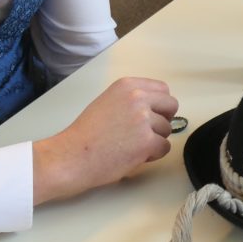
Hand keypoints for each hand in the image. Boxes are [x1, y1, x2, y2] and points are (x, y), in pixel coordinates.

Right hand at [32, 77, 177, 205]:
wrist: (71, 156)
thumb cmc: (86, 134)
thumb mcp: (108, 102)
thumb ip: (132, 99)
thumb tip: (156, 108)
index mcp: (128, 86)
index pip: (163, 89)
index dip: (160, 105)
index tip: (151, 115)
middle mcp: (138, 98)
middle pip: (171, 106)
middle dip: (163, 120)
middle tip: (147, 132)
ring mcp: (143, 119)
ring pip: (167, 129)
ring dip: (155, 140)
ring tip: (132, 146)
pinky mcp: (146, 141)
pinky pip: (164, 147)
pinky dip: (153, 155)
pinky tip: (134, 156)